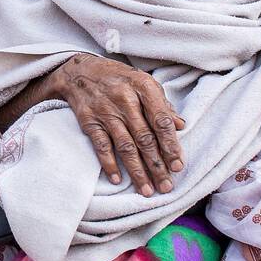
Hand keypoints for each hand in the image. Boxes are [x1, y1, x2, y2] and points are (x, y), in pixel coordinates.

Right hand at [46, 54, 185, 196]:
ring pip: (125, 146)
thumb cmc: (118, 78)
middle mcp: (125, 99)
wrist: (79, 70)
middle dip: (157, 165)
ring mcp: (105, 110)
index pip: (161, 121)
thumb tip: (181, 125)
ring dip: (137, 171)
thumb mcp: (142, 82)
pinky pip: (101, 146)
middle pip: (145, 138)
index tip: (178, 166)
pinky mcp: (89, 120)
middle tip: (166, 186)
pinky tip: (117, 179)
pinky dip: (109, 164)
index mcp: (143, 87)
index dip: (171, 145)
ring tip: (147, 190)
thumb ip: (162, 104)